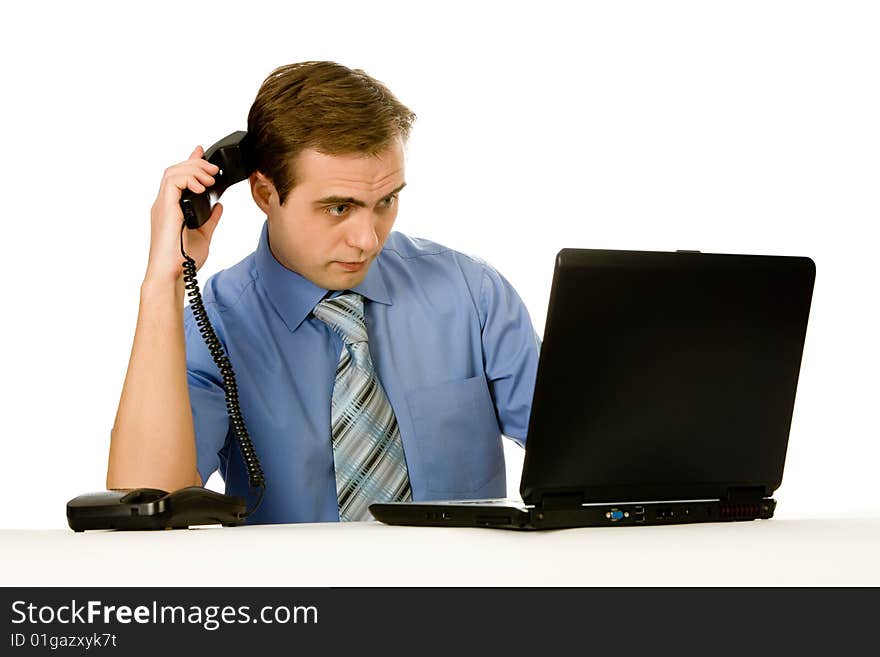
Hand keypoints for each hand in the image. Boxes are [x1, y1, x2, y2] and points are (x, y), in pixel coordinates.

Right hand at [144, 145, 221, 284]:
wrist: (174, 276)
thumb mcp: (204, 235)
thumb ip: (211, 219)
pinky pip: (172, 183)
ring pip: (172, 172)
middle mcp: (164, 204)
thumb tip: (219, 205)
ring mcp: (162, 206)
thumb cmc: (183, 261)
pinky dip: (188, 179)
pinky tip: (202, 186)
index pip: (178, 178)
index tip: (201, 152)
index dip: (189, 162)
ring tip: (210, 177)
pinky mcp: (164, 209)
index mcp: (171, 209)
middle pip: (174, 170)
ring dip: (194, 170)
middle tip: (213, 168)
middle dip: (195, 163)